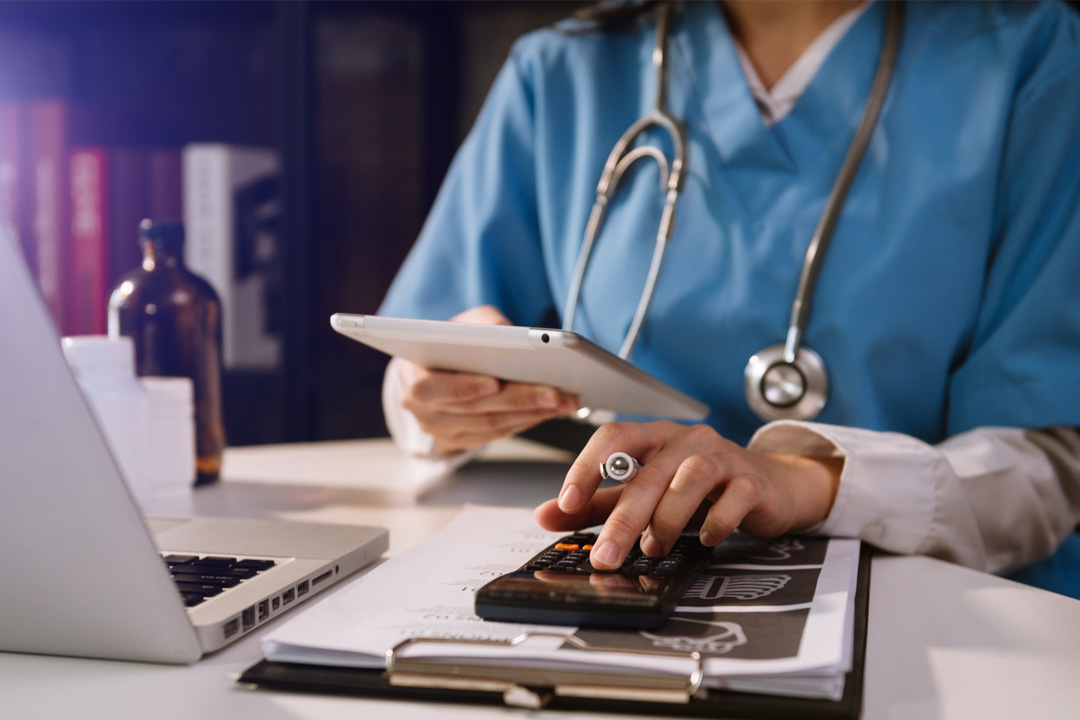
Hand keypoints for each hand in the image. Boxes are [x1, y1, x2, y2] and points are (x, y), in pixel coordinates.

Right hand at [395, 305, 578, 455]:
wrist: (435, 369)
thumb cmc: (448, 342)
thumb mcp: (460, 323)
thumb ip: (483, 323)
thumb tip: (513, 333)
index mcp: (410, 376)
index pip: (429, 388)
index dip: (461, 387)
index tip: (494, 382)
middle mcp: (422, 410)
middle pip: (472, 409)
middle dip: (516, 400)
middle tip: (552, 393)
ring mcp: (442, 430)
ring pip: (490, 426)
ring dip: (530, 413)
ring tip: (563, 400)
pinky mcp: (463, 440)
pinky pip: (498, 434)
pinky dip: (527, 420)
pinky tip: (551, 409)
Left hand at [534, 421, 841, 569]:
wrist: (772, 486)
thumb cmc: (704, 488)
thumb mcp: (646, 492)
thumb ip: (598, 504)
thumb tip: (545, 515)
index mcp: (655, 437)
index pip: (614, 438)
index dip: (587, 467)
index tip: (566, 504)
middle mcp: (687, 440)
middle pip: (649, 472)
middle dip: (623, 519)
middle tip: (606, 555)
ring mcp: (723, 456)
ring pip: (691, 478)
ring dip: (667, 520)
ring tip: (655, 547)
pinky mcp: (753, 481)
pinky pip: (733, 498)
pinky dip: (715, 522)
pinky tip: (705, 539)